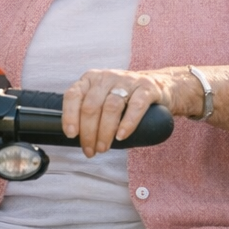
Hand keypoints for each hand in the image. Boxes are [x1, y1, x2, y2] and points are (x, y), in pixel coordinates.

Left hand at [62, 68, 186, 156]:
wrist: (158, 85)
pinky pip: (135, 105)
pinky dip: (127, 123)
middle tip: (91, 150)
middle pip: (91, 106)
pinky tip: (122, 136)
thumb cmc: (124, 98)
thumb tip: (76, 139)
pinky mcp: (146, 88)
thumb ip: (88, 112)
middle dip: (88, 133)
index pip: (73, 95)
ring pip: (111, 107)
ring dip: (105, 132)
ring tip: (103, 148)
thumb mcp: (102, 98)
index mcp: (91, 79)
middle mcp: (106, 77)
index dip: (69, 116)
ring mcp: (127, 81)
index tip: (71, 134)